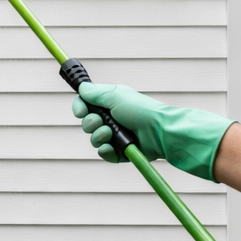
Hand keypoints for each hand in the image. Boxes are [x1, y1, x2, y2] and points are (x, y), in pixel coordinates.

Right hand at [72, 82, 233, 180]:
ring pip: (94, 139)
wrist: (160, 132)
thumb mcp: (116, 96)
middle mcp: (111, 119)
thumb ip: (96, 93)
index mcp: (109, 103)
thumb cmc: (140, 110)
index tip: (81, 111)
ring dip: (98, 136)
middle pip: (87, 123)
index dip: (80, 108)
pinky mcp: (121, 151)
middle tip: (101, 121)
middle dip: (90, 123)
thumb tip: (81, 87)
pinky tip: (112, 147)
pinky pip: (104, 153)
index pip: (85, 105)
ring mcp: (116, 136)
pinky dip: (106, 151)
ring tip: (110, 134)